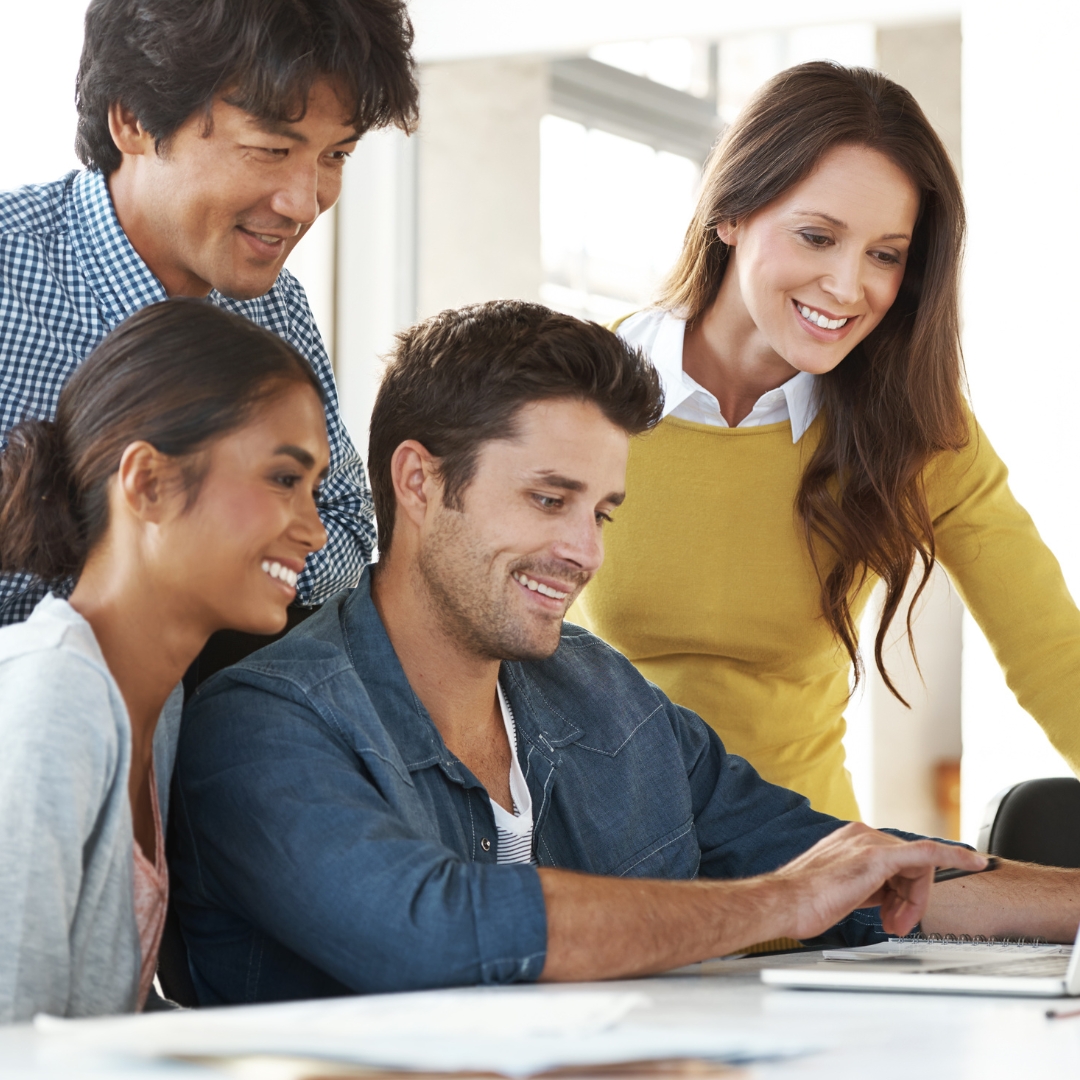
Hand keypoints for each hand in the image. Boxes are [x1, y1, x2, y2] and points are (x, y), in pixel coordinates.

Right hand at [771, 823, 987, 939]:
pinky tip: (974, 862)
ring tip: (896, 924)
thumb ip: (869, 886)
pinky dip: (953, 857)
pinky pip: (926, 853)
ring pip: (916, 868)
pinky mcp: (878, 856)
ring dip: (914, 901)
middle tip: (898, 925)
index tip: (906, 907)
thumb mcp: (843, 891)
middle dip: (910, 899)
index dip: (902, 890)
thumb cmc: (804, 903)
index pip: (894, 861)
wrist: (785, 903)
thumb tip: (885, 898)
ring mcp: (869, 842)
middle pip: (909, 865)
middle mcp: (862, 835)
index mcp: (851, 839)